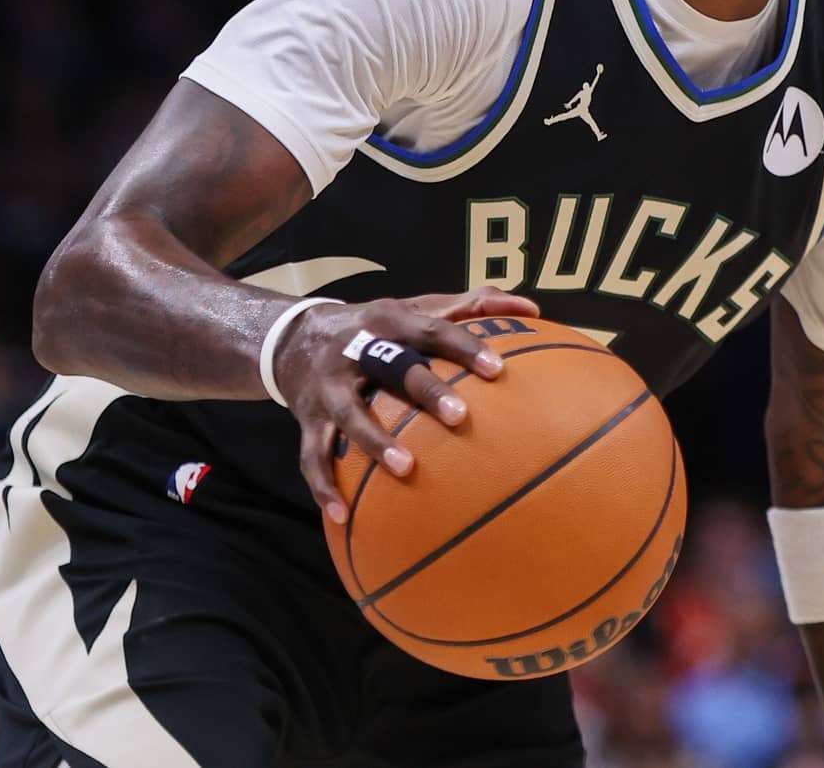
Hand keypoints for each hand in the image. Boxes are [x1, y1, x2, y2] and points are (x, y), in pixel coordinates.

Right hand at [274, 287, 538, 522]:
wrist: (292, 337)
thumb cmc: (377, 326)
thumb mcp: (417, 307)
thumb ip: (473, 306)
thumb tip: (531, 310)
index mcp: (391, 321)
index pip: (432, 330)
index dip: (464, 347)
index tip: (497, 369)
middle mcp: (357, 350)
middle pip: (391, 367)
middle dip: (424, 390)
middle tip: (460, 417)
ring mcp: (329, 387)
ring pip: (349, 414)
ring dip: (374, 442)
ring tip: (405, 469)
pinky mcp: (308, 419)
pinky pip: (312, 456)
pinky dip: (323, 486)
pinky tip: (343, 516)